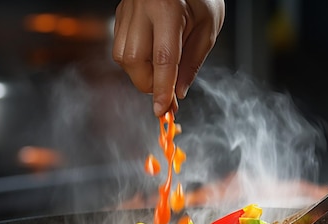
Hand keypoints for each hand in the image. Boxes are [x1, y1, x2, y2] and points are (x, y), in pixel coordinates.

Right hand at [113, 0, 224, 115]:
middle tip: (166, 90)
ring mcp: (127, 9)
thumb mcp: (208, 26)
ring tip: (159, 71)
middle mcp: (142, 8)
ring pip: (121, 56)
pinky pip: (119, 45)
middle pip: (133, 60)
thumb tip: (178, 91)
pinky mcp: (121, 12)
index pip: (162, 60)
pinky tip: (150, 56)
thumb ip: (193, 61)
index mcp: (168, 9)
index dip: (162, 90)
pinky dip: (134, 59)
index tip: (163, 110)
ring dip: (139, 73)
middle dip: (148, 83)